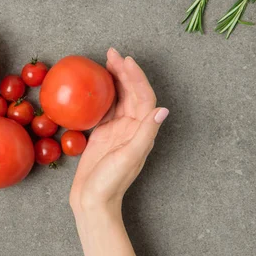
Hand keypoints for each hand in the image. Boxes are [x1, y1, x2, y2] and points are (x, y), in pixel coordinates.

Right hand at [70, 49, 168, 214]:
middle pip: (130, 93)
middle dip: (123, 72)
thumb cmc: (110, 183)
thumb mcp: (129, 158)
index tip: (125, 61)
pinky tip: (94, 86)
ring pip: (118, 98)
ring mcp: (117, 131)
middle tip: (111, 53)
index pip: (142, 97)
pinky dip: (101, 95)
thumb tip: (162, 110)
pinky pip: (104, 109)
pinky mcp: (102, 135)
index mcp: (140, 132)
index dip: (136, 77)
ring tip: (104, 62)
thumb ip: (145, 134)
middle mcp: (131, 128)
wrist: (93, 202)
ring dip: (113, 80)